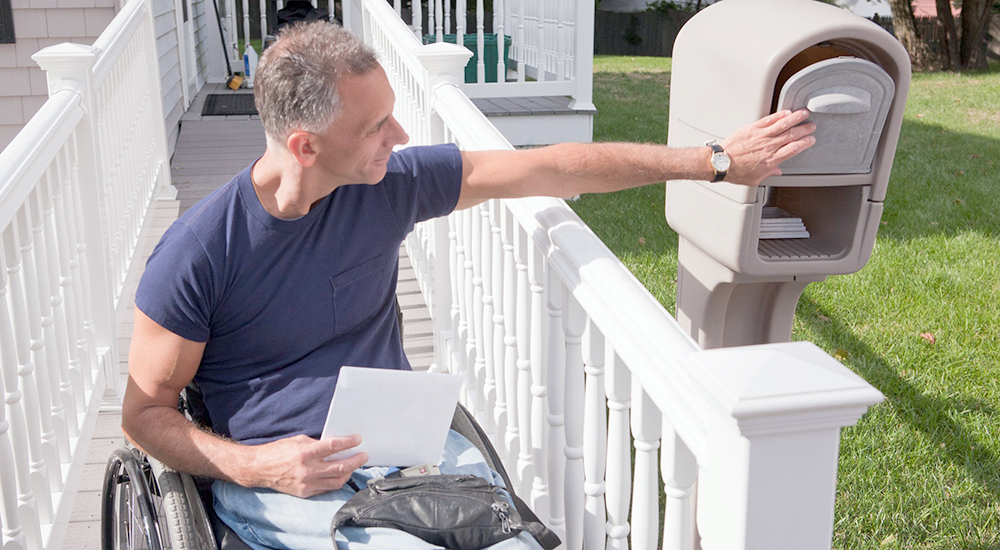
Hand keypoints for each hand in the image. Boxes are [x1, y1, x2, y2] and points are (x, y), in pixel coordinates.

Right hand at [247, 434, 367, 497]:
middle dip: (355, 461)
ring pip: (336, 481)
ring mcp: (306, 483)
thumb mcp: (298, 441)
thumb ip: (317, 444)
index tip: (357, 440)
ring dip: (349, 473)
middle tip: (363, 455)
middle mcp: (307, 470)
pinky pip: (326, 488)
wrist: (259, 469)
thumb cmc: (278, 451)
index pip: (333, 447)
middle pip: (339, 467)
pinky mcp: (305, 493)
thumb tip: (335, 446)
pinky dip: (336, 481)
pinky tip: (341, 475)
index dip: (348, 443)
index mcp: (305, 453)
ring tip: (354, 466)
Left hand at [720, 109, 816, 186]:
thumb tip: (777, 172)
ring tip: (804, 113)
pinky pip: (769, 120)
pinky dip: (779, 115)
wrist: (721, 163)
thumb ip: (769, 174)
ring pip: (783, 124)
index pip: (794, 148)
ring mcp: (761, 136)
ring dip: (795, 118)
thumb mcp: (755, 179)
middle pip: (792, 135)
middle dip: (804, 129)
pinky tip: (786, 112)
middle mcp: (769, 147)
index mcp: (772, 160)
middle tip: (811, 126)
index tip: (811, 139)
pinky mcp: (752, 128)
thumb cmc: (736, 172)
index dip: (805, 143)